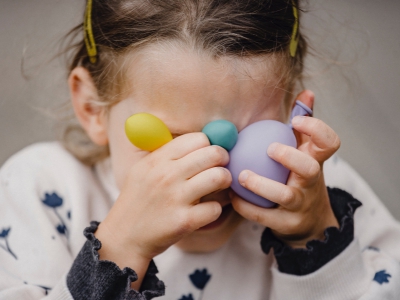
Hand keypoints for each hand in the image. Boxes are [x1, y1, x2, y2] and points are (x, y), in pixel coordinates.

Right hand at [96, 133, 230, 270]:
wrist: (124, 237)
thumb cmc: (139, 201)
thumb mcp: (143, 170)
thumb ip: (167, 154)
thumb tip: (200, 141)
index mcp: (158, 159)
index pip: (198, 138)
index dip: (209, 145)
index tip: (209, 156)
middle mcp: (167, 175)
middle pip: (213, 154)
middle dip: (223, 160)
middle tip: (221, 168)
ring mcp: (176, 198)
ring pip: (219, 177)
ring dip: (224, 182)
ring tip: (219, 187)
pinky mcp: (184, 221)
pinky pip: (215, 208)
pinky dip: (215, 209)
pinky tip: (207, 210)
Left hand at [231, 91, 339, 247]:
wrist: (308, 222)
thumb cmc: (298, 178)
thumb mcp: (304, 152)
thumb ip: (302, 126)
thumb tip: (306, 93)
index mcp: (316, 161)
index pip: (329, 143)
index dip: (317, 130)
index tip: (294, 121)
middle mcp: (312, 183)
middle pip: (309, 169)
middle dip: (291, 158)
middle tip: (270, 149)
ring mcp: (301, 205)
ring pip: (285, 196)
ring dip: (262, 185)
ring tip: (242, 176)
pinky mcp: (287, 224)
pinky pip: (264, 216)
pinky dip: (247, 206)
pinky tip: (232, 196)